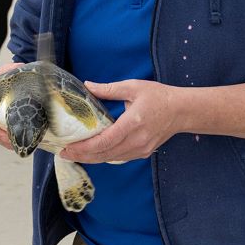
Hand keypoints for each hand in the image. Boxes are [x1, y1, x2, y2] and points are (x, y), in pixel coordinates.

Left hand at [60, 79, 180, 163]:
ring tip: (74, 154)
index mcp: (133, 123)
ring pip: (111, 159)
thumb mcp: (133, 87)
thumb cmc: (158, 96)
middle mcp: (136, 141)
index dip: (84, 148)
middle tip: (63, 153)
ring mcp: (141, 149)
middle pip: (104, 154)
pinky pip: (119, 158)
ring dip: (91, 158)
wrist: (181, 111)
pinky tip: (92, 153)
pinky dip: (104, 157)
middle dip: (82, 155)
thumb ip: (109, 89)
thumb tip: (87, 85)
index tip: (68, 147)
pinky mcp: (143, 152)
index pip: (104, 141)